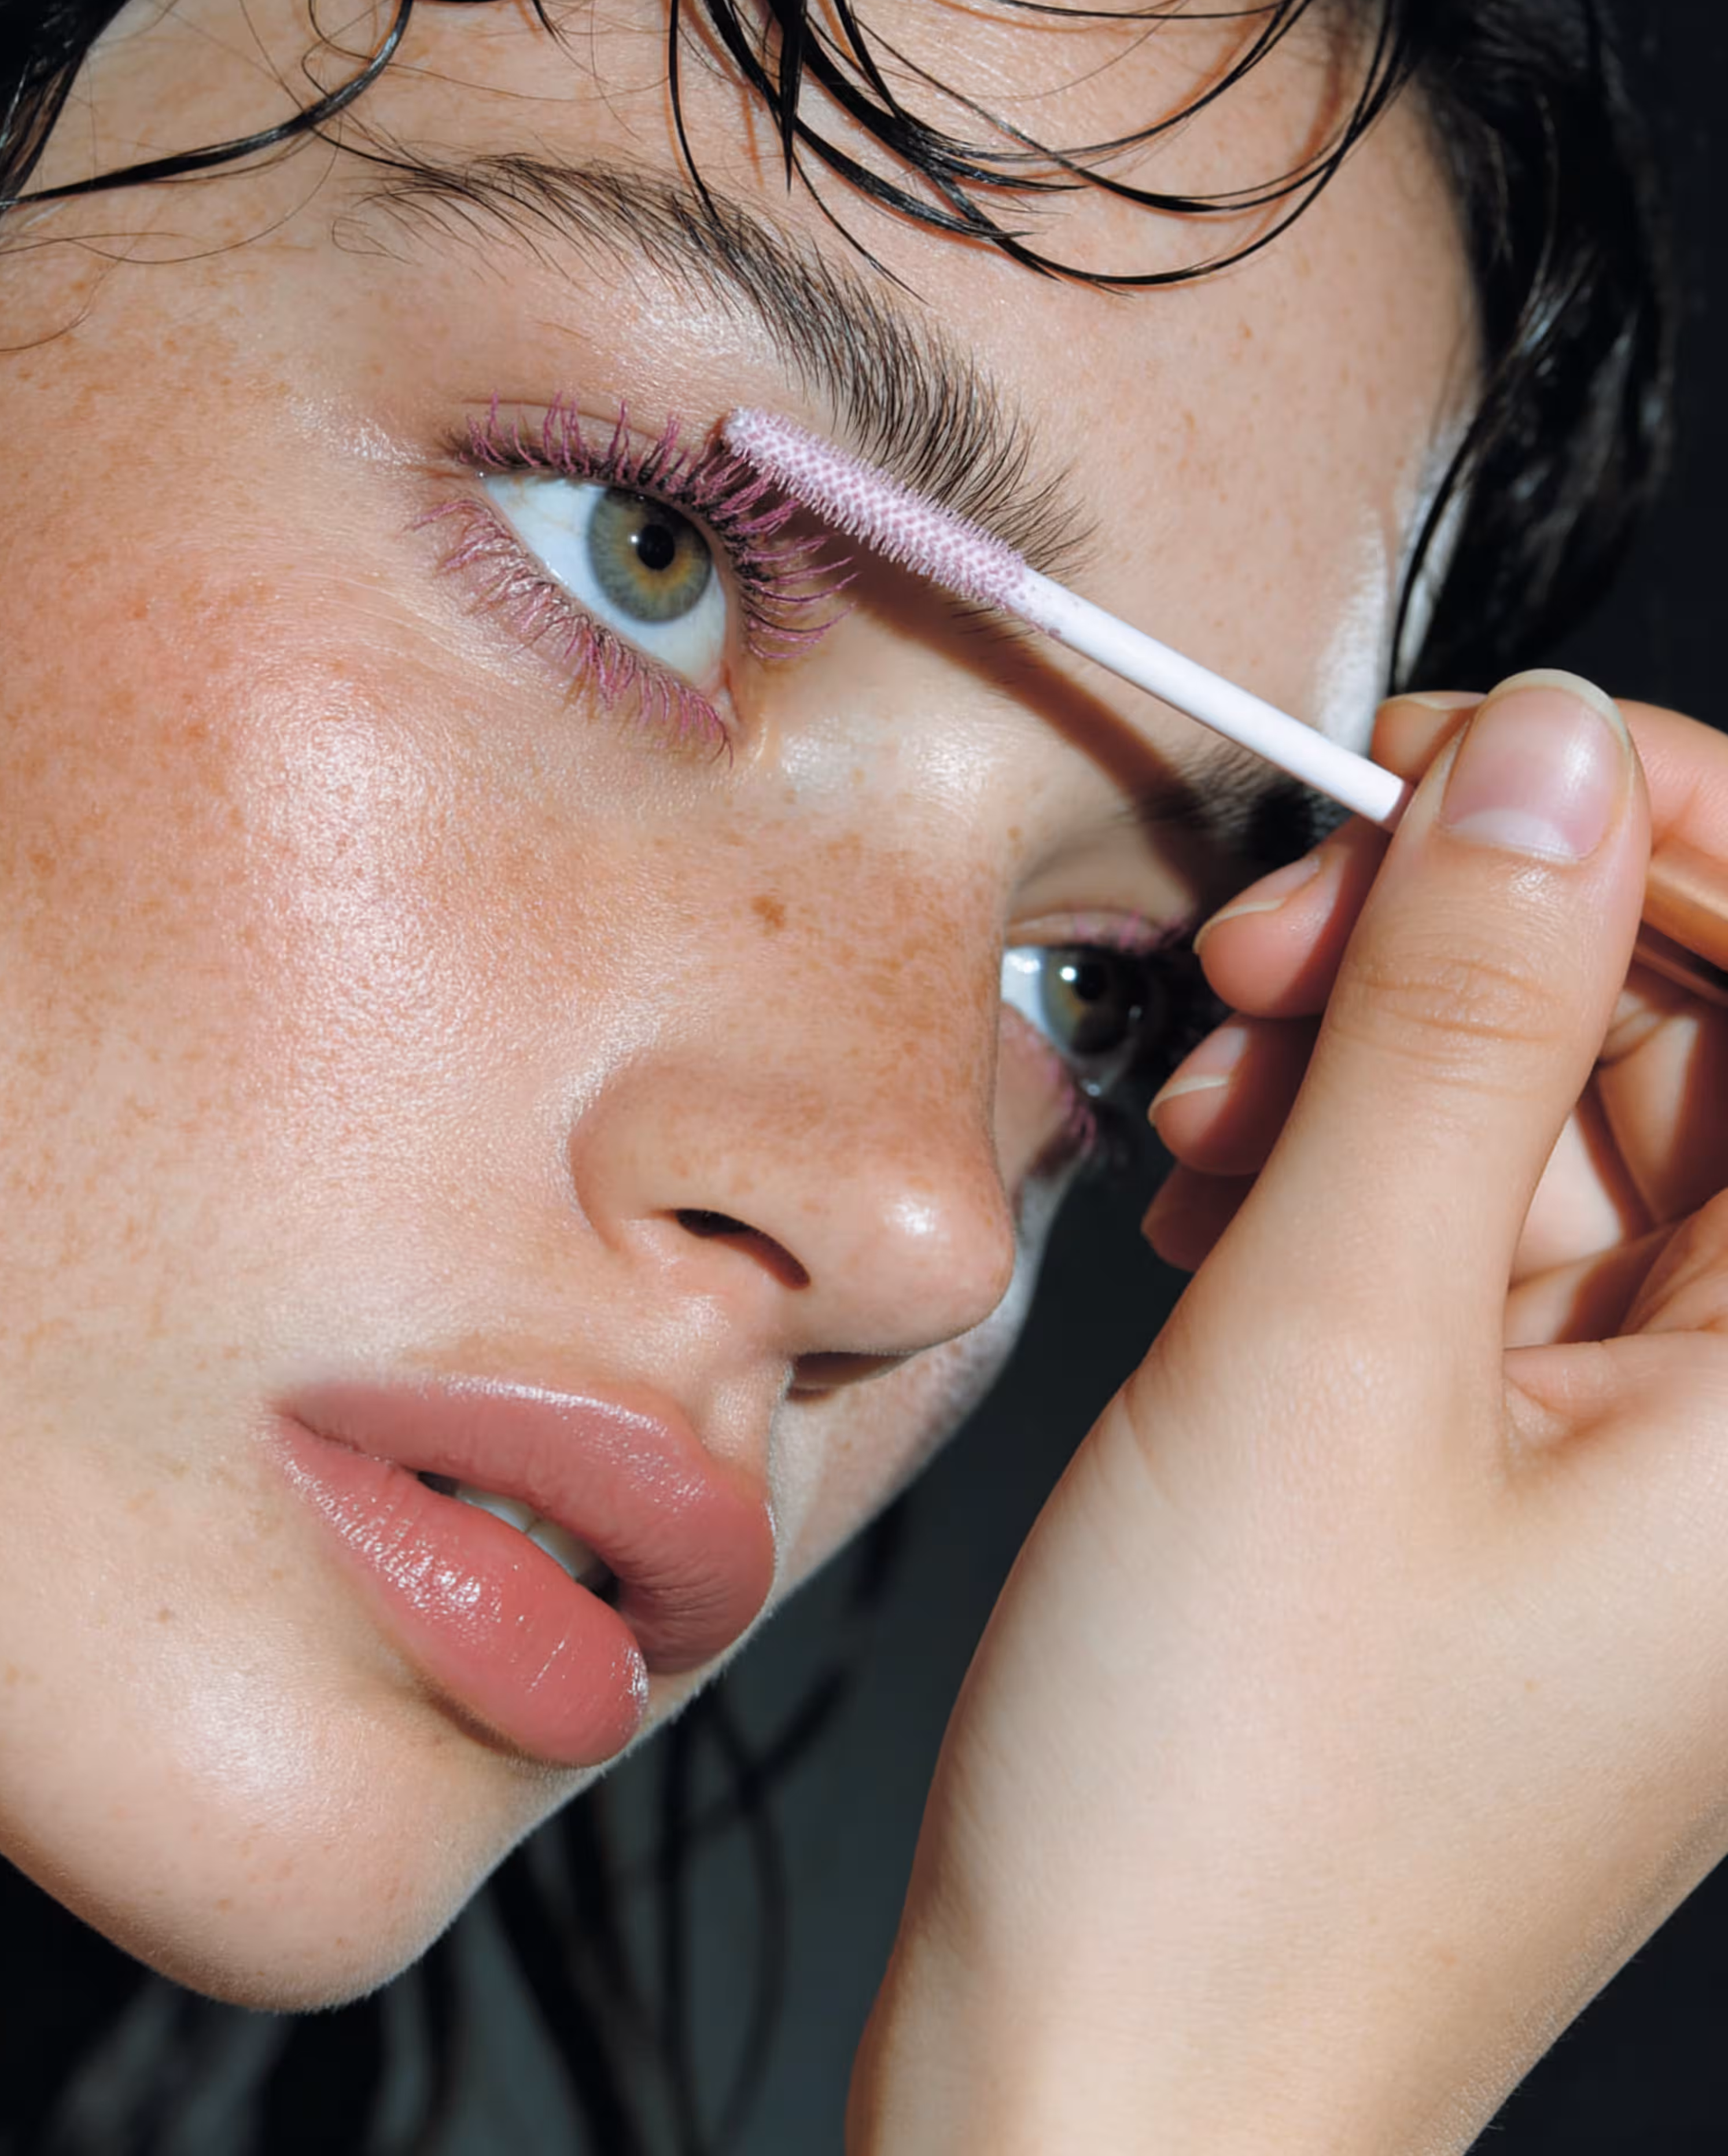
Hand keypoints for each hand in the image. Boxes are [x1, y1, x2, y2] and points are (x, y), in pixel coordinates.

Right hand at [848, 675, 1727, 2153]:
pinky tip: (1215, 1201)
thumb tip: (1539, 773)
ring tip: (1206, 1115)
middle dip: (1467, 944)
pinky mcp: (1506, 1464)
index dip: (1671, 828)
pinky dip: (1335, 1174)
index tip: (1468, 762)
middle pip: (1682, 1042)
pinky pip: (1464, 1230)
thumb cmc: (1238, 1805)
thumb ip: (1451, 1030)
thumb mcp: (1330, 1351)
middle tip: (1271, 946)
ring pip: (1552, 1123)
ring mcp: (1638, 1450)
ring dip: (1370, 1062)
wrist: (1116, 2060)